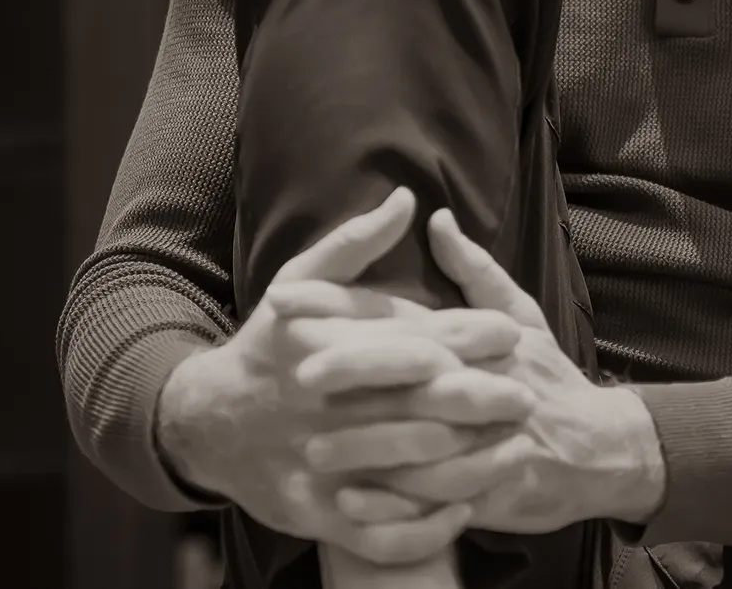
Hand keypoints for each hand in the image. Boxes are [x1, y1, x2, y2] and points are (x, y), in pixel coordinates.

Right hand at [157, 188, 534, 566]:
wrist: (205, 421)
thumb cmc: (267, 342)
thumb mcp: (301, 281)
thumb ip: (357, 242)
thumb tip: (408, 198)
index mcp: (328, 345)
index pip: (408, 339)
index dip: (464, 336)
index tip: (513, 332)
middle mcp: (324, 406)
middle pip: (413, 406)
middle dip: (476, 400)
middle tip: (527, 396)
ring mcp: (317, 465)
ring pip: (401, 472)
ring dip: (462, 466)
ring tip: (513, 453)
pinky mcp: (311, 513)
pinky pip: (372, 533)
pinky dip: (418, 528)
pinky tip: (459, 512)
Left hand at [268, 207, 666, 535]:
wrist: (601, 449)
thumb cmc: (546, 376)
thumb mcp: (519, 314)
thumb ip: (474, 270)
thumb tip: (435, 218)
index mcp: (480, 334)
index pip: (404, 314)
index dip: (345, 306)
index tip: (288, 300)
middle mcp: (485, 378)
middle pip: (415, 371)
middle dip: (357, 370)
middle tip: (298, 376)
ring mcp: (492, 434)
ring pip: (423, 438)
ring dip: (367, 445)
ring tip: (311, 451)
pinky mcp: (496, 487)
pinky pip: (440, 497)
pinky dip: (395, 502)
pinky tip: (351, 502)